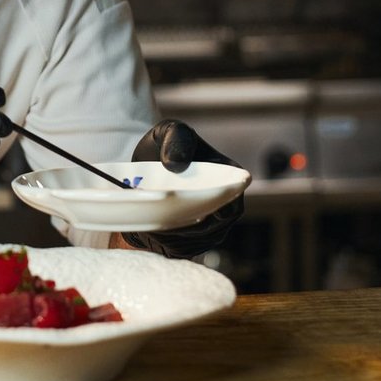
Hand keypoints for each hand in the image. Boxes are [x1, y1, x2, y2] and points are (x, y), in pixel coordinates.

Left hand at [121, 120, 246, 258]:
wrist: (148, 160)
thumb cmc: (165, 143)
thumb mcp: (170, 130)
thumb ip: (176, 139)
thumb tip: (175, 164)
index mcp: (230, 178)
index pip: (232, 205)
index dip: (215, 214)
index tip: (193, 215)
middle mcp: (226, 205)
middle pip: (213, 230)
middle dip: (186, 229)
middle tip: (158, 221)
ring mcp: (210, 224)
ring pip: (196, 243)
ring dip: (173, 239)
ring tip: (149, 224)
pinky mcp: (192, 238)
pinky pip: (182, 250)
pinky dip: (165, 245)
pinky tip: (148, 232)